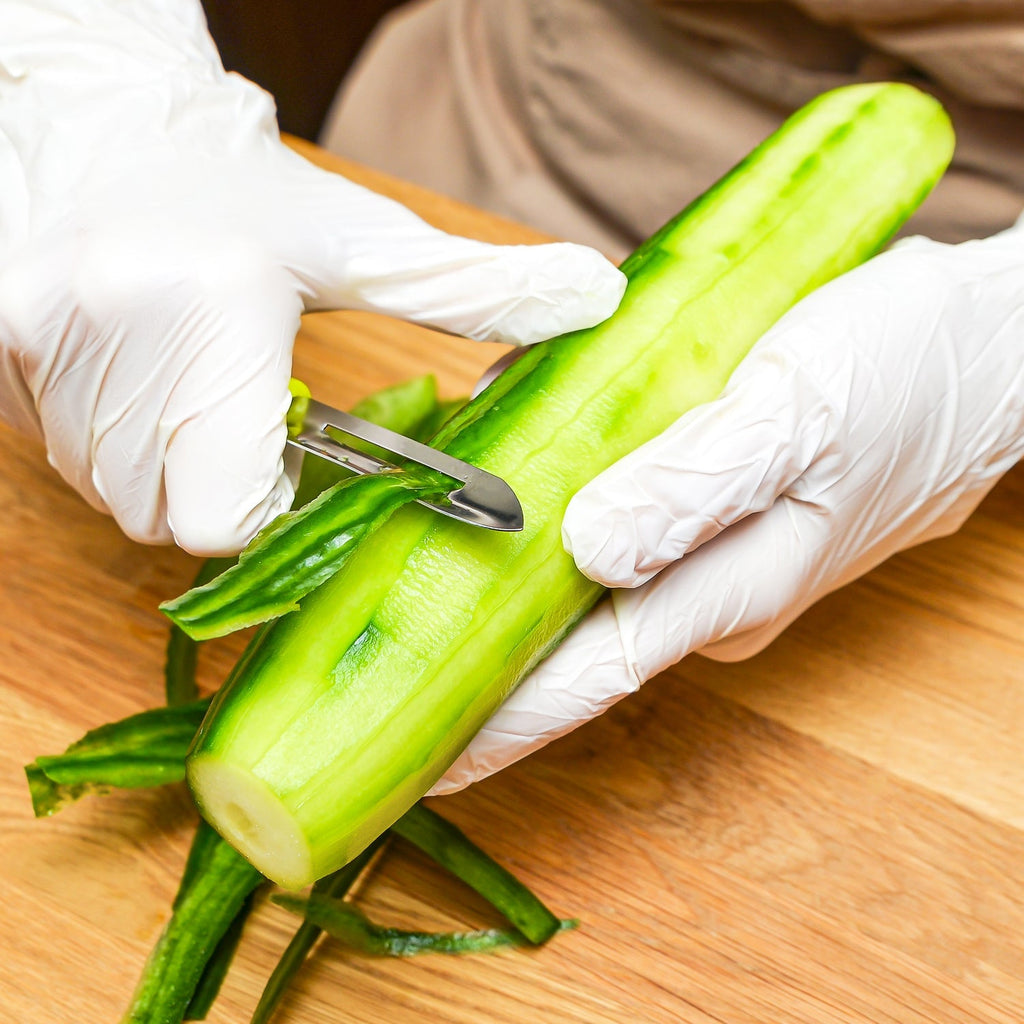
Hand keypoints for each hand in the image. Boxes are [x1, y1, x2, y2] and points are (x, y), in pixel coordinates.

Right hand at [0, 0, 624, 555]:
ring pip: (109, 490)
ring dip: (162, 462)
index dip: (262, 509)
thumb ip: (475, 289)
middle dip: (215, 488)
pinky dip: (107, 437)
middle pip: (162, 513)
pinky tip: (136, 374)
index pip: (221, 514)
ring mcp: (35, 345)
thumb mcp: (365, 243)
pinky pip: (58, 451)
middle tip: (241, 416)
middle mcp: (108, 336)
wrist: (113, 118)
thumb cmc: (248, 189)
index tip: (285, 463)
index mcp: (210, 314)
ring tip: (189, 382)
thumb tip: (599, 297)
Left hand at [435, 217, 1023, 792]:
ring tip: (416, 566)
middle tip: (387, 665)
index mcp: (730, 587)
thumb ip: (695, 485)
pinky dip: (555, 501)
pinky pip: (616, 517)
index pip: (592, 675)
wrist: (987, 346)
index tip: (421, 762)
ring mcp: (714, 552)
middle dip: (483, 657)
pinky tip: (506, 461)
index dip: (502, 721)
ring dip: (509, 573)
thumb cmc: (906, 371)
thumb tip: (587, 548)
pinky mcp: (716, 507)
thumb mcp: (798, 412)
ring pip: (590, 574)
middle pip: (576, 636)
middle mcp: (710, 588)